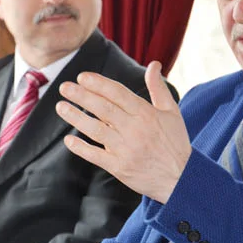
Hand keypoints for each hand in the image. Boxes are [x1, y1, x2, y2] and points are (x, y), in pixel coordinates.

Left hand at [56, 61, 190, 203]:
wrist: (181, 178)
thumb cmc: (175, 142)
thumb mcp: (171, 112)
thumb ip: (158, 88)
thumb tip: (153, 64)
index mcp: (146, 114)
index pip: (118, 93)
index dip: (98, 84)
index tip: (82, 77)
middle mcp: (134, 129)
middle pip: (103, 108)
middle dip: (81, 96)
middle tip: (64, 87)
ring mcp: (125, 149)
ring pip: (95, 130)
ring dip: (76, 117)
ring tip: (61, 106)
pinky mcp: (119, 167)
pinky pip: (95, 156)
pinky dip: (81, 148)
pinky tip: (68, 140)